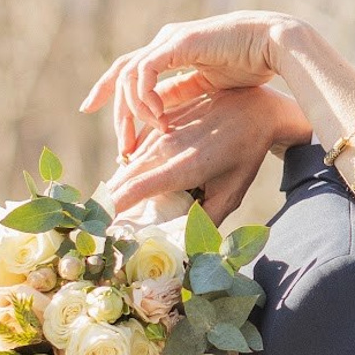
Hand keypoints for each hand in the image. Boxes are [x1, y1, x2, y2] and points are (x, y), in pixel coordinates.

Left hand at [83, 12, 292, 157]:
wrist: (274, 45)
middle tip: (122, 146)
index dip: (107, 89)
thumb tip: (162, 121)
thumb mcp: (209, 88)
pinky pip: (146, 71)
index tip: (88, 108)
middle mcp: (166, 43)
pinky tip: (159, 118)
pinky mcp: (179, 43)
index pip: (129, 70)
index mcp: (173, 52)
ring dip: (132, 110)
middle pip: (122, 73)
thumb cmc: (252, 65)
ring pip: (129, 74)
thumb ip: (184, 96)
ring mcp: (171, 41)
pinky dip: (146, 97)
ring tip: (143, 138)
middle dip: (117, 112)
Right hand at [104, 85, 311, 224]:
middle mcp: (164, 148)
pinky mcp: (158, 124)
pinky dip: (132, 170)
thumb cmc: (245, 154)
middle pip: (121, 180)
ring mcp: (159, 133)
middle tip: (104, 228)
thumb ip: (206, 221)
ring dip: (118, 188)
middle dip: (108, 204)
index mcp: (182, 167)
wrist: (254, 108)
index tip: (100, 229)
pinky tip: (137, 185)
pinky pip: (136, 152)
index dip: (111, 210)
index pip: (132, 190)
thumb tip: (185, 246)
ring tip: (115, 212)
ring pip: (126, 165)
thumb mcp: (232, 193)